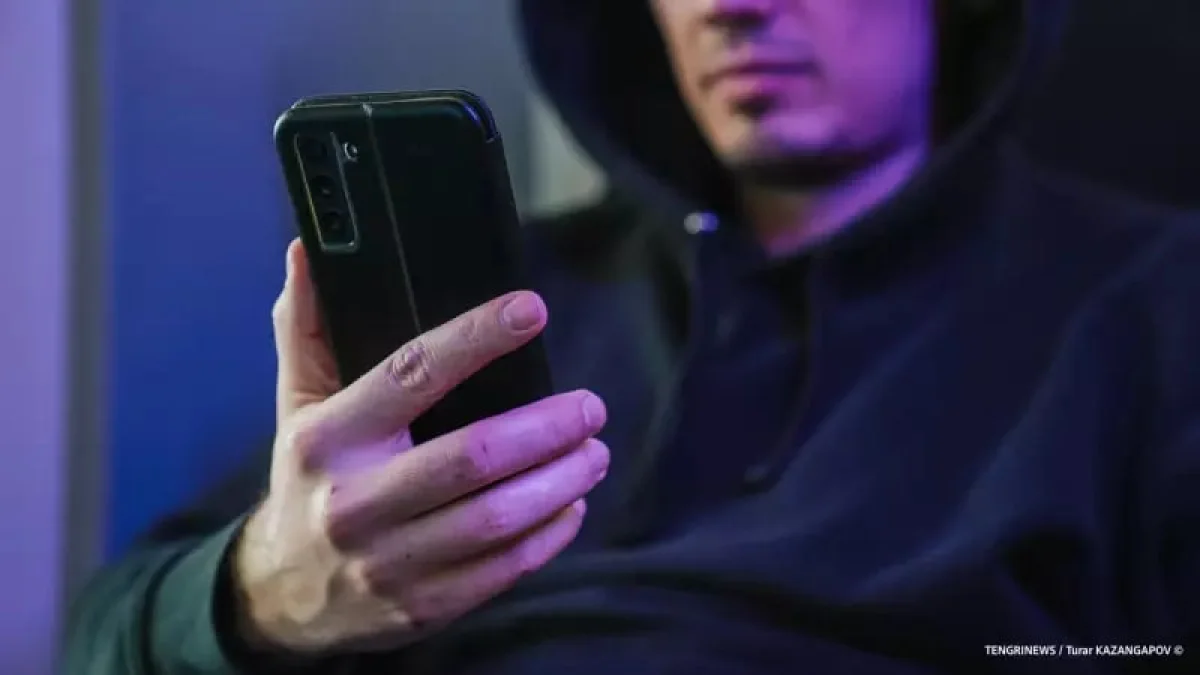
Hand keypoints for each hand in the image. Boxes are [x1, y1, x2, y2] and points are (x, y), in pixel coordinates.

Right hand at [233, 240, 608, 654]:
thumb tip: (307, 251)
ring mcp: (391, 560)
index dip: (477, 338)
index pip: (410, 374)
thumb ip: (306, 327)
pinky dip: (551, 534)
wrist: (280, 595)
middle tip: (590, 407)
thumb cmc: (306, 481)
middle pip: (473, 456)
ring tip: (594, 451)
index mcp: (327, 438)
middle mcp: (356, 501)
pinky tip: (571, 504)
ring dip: (561, 480)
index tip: (530, 310)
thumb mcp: (295, 403)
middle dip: (546, 427)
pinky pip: (503, 569)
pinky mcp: (424, 605)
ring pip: (497, 519)